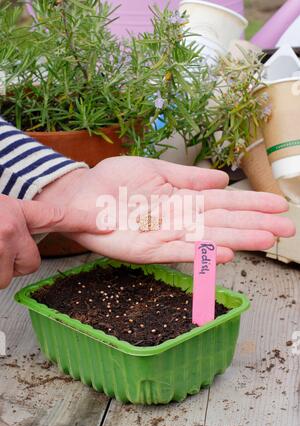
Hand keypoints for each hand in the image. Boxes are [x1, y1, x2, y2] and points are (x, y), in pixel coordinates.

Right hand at [0, 194, 109, 288]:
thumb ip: (16, 222)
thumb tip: (22, 237)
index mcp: (16, 211)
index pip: (58, 217)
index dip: (84, 223)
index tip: (107, 226)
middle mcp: (11, 227)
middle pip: (32, 263)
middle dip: (14, 263)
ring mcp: (1, 244)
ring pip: (9, 276)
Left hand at [36, 157, 295, 263]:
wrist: (82, 195)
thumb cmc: (115, 182)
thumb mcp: (156, 170)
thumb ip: (188, 176)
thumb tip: (222, 177)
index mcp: (182, 200)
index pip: (223, 201)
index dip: (250, 203)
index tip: (277, 205)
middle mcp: (179, 219)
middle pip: (222, 221)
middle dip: (253, 225)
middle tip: (284, 229)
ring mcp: (164, 235)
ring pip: (206, 238)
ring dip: (236, 239)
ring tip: (264, 241)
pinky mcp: (145, 249)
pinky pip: (176, 252)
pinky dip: (200, 254)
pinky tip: (223, 253)